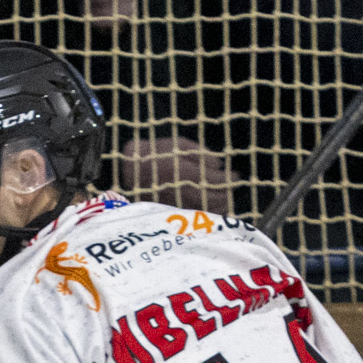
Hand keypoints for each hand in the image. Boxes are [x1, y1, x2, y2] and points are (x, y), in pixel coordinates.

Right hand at [114, 134, 235, 215]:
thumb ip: (200, 153)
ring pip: (208, 211)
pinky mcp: (173, 214)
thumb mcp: (177, 144)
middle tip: (232, 185)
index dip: (230, 179)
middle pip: (217, 199)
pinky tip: (211, 206)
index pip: (217, 181)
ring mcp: (178, 205)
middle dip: (227, 192)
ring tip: (223, 195)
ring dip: (220, 204)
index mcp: (185, 173)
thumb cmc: (153, 152)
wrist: (126, 170)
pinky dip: (208, 213)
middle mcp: (183, 192)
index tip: (236, 175)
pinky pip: (197, 218)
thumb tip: (219, 165)